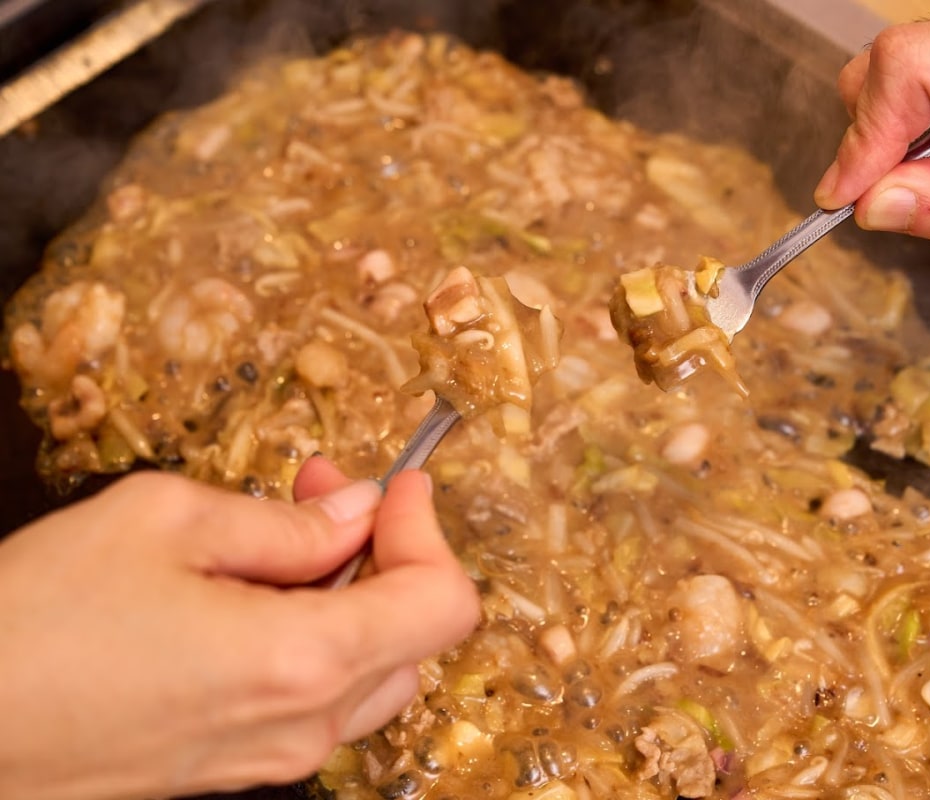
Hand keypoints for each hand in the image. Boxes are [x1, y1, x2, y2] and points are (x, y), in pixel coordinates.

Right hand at [0, 459, 479, 799]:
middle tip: (325, 493)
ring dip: (350, 592)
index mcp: (302, 659)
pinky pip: (314, 699)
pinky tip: (253, 592)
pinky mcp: (234, 767)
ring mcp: (269, 757)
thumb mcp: (165, 522)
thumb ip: (285, 522)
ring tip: (281, 536)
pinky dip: (314, 635)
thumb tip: (354, 513)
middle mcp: (302, 725)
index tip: (399, 486)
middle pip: (413, 635)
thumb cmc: (36, 620)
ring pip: (370, 669)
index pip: (442, 603)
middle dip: (386, 550)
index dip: (429, 531)